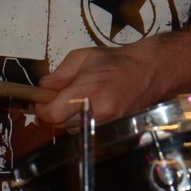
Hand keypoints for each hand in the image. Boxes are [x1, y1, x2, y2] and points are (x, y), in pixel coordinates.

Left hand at [34, 42, 159, 128]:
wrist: (149, 71)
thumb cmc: (115, 62)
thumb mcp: (82, 58)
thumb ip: (59, 74)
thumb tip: (42, 88)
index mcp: (88, 92)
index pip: (53, 114)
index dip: (41, 109)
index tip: (41, 101)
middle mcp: (97, 114)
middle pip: (60, 125)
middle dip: (55, 112)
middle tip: (61, 97)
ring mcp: (107, 126)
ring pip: (72, 131)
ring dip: (69, 119)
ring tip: (80, 101)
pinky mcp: (114, 132)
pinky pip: (87, 133)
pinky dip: (82, 124)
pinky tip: (89, 109)